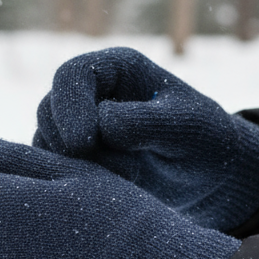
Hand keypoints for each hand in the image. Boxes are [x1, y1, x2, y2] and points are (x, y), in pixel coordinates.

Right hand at [33, 47, 258, 231]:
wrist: (210, 178)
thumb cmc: (205, 142)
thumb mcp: (186, 128)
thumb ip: (143, 122)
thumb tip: (100, 124)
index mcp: (118, 69)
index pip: (72, 75)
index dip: (70, 106)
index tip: (84, 143)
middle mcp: (93, 92)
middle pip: (50, 109)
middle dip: (69, 142)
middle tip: (107, 168)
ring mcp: (81, 124)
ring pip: (48, 141)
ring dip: (72, 164)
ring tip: (118, 179)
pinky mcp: (78, 156)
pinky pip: (54, 166)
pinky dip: (72, 180)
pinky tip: (107, 189)